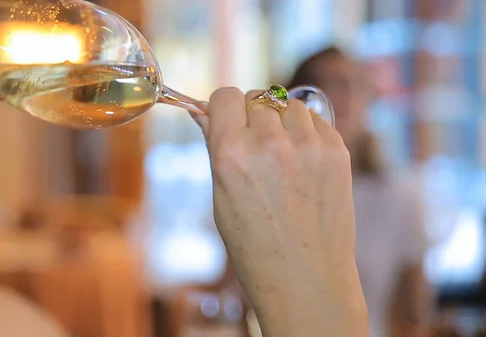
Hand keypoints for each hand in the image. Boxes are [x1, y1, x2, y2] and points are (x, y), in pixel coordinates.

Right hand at [192, 88, 367, 336]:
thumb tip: (203, 113)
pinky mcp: (337, 152)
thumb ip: (215, 148)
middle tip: (254, 146)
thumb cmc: (254, 246)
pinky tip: (302, 162)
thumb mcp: (220, 198)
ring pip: (288, 105)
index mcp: (233, 155)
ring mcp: (308, 146)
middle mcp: (270, 144)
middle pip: (256, 98)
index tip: (226, 118)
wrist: (306, 279)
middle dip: (251, 117)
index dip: (222, 107)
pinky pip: (316, 121)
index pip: (225, 96)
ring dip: (280, 121)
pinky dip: (306, 132)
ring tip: (281, 155)